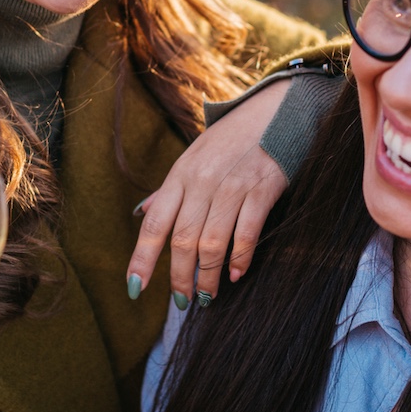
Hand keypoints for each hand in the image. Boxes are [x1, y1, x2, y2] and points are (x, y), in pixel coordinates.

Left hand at [127, 79, 290, 305]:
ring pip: (212, 243)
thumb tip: (142, 214)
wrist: (276, 111)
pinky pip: (246, 233)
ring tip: (208, 295)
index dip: (142, 258)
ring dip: (209, 276)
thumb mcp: (193, 157)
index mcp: (180, 175)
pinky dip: (240, 259)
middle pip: (182, 240)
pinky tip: (236, 274)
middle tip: (182, 301)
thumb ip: (169, 190)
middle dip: (179, 277)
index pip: (154, 223)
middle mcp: (202, 182)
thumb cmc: (231, 139)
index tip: (134, 287)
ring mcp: (232, 186)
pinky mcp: (262, 189)